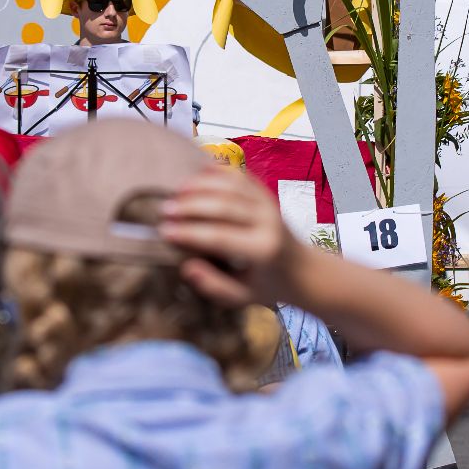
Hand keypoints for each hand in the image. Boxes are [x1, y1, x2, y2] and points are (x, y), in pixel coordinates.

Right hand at [159, 167, 304, 306]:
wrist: (303, 269)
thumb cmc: (268, 286)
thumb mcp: (242, 297)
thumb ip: (215, 285)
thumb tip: (187, 267)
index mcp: (263, 249)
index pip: (220, 237)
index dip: (190, 233)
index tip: (164, 232)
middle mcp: (268, 222)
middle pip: (224, 205)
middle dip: (191, 206)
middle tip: (164, 209)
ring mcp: (269, 204)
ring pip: (231, 185)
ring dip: (201, 184)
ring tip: (176, 191)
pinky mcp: (266, 193)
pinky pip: (240, 176)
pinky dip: (217, 172)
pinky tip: (195, 174)